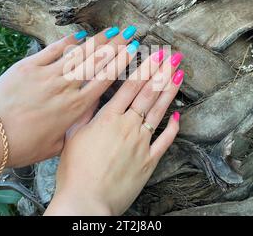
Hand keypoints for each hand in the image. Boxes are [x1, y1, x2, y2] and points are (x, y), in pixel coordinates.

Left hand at [0, 26, 138, 167]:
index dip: (121, 61)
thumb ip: (73, 131)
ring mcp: (47, 74)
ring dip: (97, 40)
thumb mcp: (55, 146)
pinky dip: (67, 42)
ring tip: (111, 30)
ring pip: (78, 53)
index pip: (104, 79)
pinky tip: (79, 35)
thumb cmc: (22, 145)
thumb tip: (82, 121)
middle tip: (129, 31)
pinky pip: (53, 50)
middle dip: (116, 44)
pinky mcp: (29, 66)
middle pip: (96, 61)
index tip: (132, 49)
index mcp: (75, 107)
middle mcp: (65, 87)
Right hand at [46, 50, 184, 215]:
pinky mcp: (149, 161)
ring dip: (170, 91)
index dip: (145, 68)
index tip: (154, 53)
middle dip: (161, 72)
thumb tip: (93, 91)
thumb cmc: (75, 170)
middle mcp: (128, 126)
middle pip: (148, 94)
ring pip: (159, 112)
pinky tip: (179, 116)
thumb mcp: (73, 135)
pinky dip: (173, 129)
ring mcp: (142, 143)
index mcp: (109, 118)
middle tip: (172, 56)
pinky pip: (164, 141)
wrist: (86, 200)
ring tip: (179, 74)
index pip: (131, 86)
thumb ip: (85, 112)